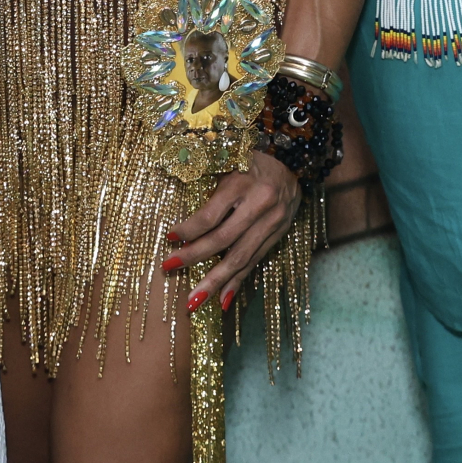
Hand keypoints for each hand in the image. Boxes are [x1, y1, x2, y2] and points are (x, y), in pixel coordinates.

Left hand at [163, 154, 300, 312]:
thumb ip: (209, 188)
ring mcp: (272, 223)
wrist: (293, 163)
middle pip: (223, 240)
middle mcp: (260, 205)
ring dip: (215, 281)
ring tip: (194, 301)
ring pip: (240, 257)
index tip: (168, 237)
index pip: (211, 215)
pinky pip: (254, 261)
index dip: (188, 229)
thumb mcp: (227, 163)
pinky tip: (223, 300)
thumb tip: (181, 222)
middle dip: (194, 257)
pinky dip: (238, 281)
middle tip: (169, 268)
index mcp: (242, 183)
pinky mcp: (278, 235)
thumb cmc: (249, 160)